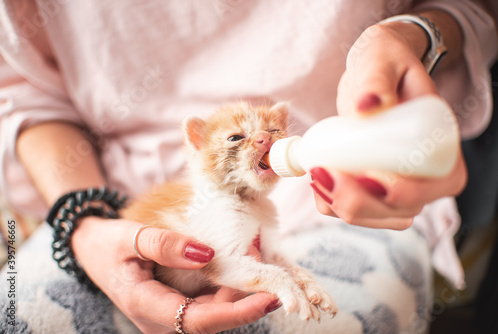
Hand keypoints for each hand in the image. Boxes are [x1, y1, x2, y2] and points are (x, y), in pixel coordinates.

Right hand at [71, 217, 277, 333]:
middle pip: (214, 319)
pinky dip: (228, 285)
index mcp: (147, 307)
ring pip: (214, 311)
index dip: (237, 313)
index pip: (200, 320)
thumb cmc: (107, 244)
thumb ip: (164, 245)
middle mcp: (162, 320)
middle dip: (247, 300)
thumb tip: (207, 253)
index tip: (269, 298)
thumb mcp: (129, 238)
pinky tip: (241, 263)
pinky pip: (209, 300)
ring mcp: (170, 314)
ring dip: (240, 291)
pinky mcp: (177, 305)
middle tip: (273, 274)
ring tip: (258, 259)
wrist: (92, 250)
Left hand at [311, 20, 466, 228]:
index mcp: (442, 149)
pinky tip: (317, 178)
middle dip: (354, 201)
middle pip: (396, 212)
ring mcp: (401, 189)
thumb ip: (377, 79)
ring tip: (316, 170)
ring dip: (338, 205)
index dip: (392, 193)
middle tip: (319, 171)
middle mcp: (428, 178)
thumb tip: (367, 104)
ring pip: (373, 217)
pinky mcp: (376, 191)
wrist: (375, 76)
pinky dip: (331, 202)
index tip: (356, 175)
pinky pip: (354, 210)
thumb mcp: (383, 60)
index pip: (426, 188)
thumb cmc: (386, 64)